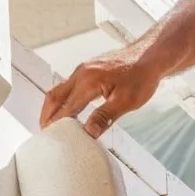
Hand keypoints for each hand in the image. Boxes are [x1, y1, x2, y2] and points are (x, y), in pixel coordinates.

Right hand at [40, 48, 164, 137]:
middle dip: (47, 115)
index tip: (50, 139)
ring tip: (52, 123)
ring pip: (60, 89)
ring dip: (53, 106)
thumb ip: (105, 117)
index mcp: (88, 81)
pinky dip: (63, 99)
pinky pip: (69, 85)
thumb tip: (88, 132)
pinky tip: (68, 108)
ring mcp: (84, 70)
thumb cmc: (141, 77)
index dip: (57, 124)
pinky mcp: (89, 70)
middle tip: (44, 132)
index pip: (66, 107)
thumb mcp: (126, 102)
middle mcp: (81, 73)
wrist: (150, 57)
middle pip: (54, 95)